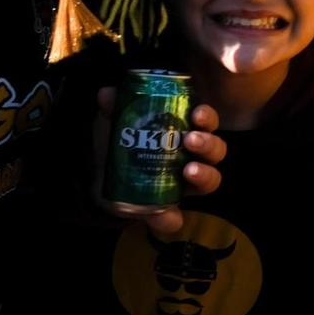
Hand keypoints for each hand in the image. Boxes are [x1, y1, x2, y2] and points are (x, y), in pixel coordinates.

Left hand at [92, 86, 227, 234]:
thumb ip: (112, 108)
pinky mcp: (166, 213)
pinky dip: (170, 218)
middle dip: (209, 143)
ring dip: (205, 174)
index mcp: (184, 132)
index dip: (208, 117)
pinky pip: (176, 219)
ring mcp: (183, 187)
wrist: (96, 180)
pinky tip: (161, 212)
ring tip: (188, 171)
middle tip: (190, 140)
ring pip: (211, 182)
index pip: (207, 122)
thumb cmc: (117, 143)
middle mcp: (192, 158)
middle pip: (217, 151)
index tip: (196, 113)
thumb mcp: (113, 122)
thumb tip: (107, 94)